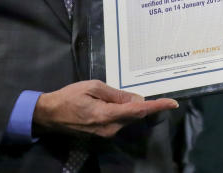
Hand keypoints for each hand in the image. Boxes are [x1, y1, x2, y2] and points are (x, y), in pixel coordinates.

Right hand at [32, 80, 177, 138]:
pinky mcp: (103, 134)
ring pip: (128, 118)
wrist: (49, 115)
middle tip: (141, 91)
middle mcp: (109, 129)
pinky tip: (118, 103)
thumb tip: (137, 99)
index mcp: (107, 115)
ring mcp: (106, 134)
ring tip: (121, 95)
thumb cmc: (70, 97)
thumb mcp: (93, 87)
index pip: (138, 111)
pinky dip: (124, 112)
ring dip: (132, 107)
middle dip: (143, 104)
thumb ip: (116, 94)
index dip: (157, 106)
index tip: (173, 102)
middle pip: (135, 115)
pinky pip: (120, 121)